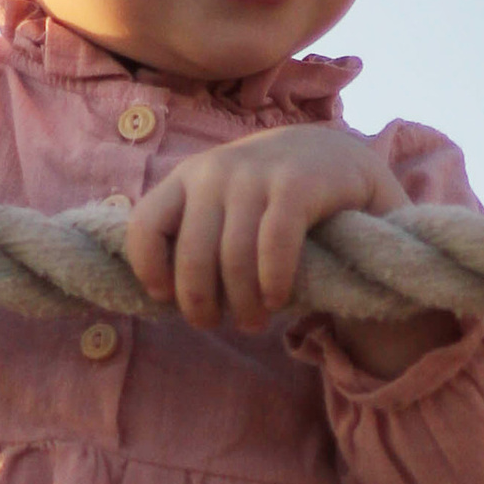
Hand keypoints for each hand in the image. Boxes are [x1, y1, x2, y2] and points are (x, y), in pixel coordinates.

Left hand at [124, 125, 434, 344]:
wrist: (337, 160)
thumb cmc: (271, 199)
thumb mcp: (224, 204)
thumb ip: (195, 234)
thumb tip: (163, 295)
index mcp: (187, 177)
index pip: (146, 226)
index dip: (150, 271)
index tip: (168, 298)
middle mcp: (215, 172)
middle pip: (193, 256)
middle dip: (200, 303)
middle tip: (216, 324)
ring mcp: (256, 175)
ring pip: (235, 258)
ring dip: (243, 304)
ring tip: (254, 322)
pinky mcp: (296, 185)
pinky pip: (274, 246)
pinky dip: (273, 281)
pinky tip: (277, 299)